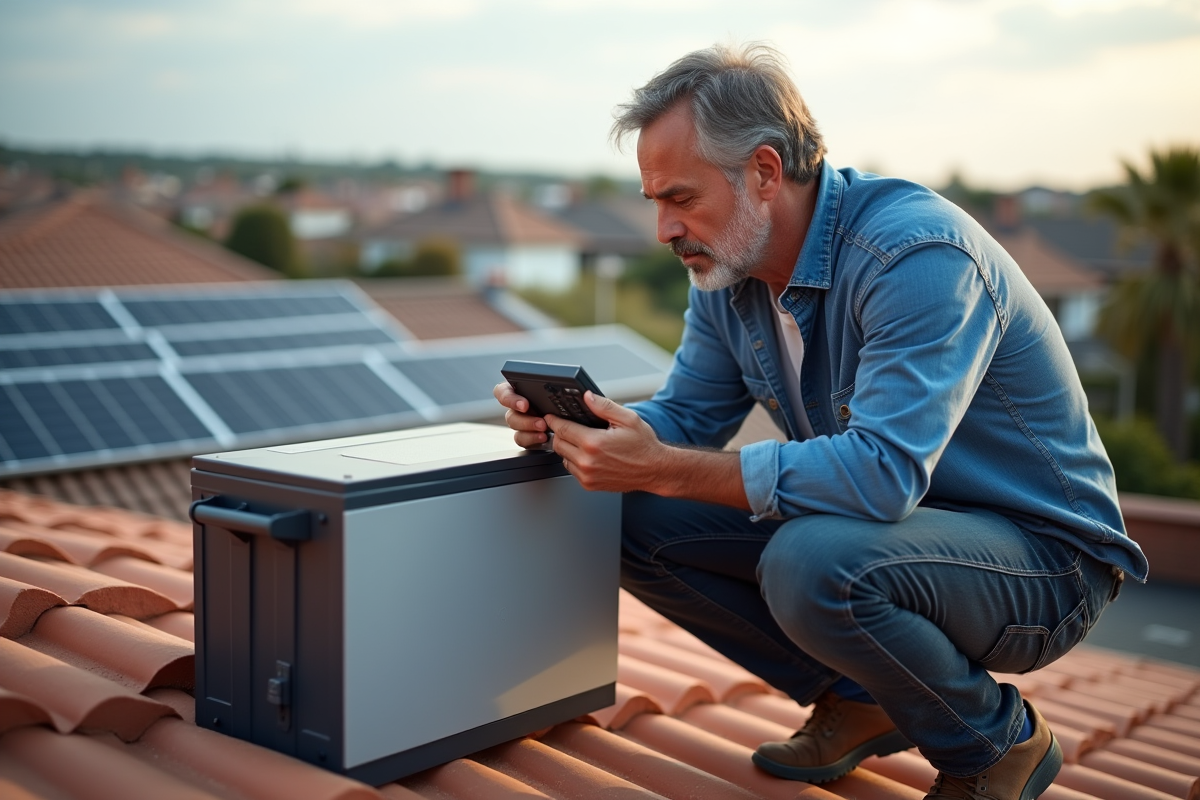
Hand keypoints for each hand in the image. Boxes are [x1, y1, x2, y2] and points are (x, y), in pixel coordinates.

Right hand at [493, 381, 551, 448]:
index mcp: (516, 390)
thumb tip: (552, 378)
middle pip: (510, 415)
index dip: (509, 399)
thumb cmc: (557, 392)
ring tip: (545, 430)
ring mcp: (520, 422)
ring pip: (516, 429)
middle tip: (541, 422)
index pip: (502, 392)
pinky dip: (533, 439)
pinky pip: (523, 440)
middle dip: (525, 420)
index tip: (524, 405)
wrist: (565, 412)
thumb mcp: (551, 383)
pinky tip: (545, 437)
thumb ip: (545, 382)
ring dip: (529, 430)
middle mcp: (515, 407)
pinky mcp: (526, 435)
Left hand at [544, 391, 665, 492]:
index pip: (562, 429)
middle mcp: (587, 462)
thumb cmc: (643, 446)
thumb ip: (604, 406)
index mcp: (594, 443)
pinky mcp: (589, 485)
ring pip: (563, 457)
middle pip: (558, 443)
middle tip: (568, 427)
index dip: (554, 420)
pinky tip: (588, 454)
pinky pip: (572, 470)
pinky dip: (575, 461)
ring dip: (567, 448)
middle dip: (560, 433)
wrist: (654, 470)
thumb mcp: (628, 419)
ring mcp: (587, 475)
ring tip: (581, 441)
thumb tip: (587, 397)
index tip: (550, 416)